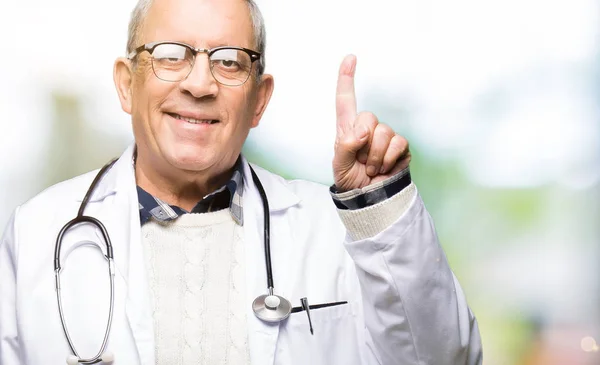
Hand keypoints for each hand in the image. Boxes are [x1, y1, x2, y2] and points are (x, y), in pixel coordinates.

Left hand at [333, 55, 410, 191]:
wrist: (370, 198)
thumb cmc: (351, 180)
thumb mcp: (340, 165)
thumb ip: (346, 146)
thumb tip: (361, 133)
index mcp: (348, 129)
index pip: (346, 100)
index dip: (347, 79)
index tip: (350, 58)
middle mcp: (368, 128)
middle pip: (368, 117)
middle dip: (363, 142)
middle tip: (362, 161)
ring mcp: (385, 137)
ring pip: (384, 132)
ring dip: (376, 156)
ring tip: (372, 168)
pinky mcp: (401, 147)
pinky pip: (398, 144)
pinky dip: (389, 160)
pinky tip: (385, 169)